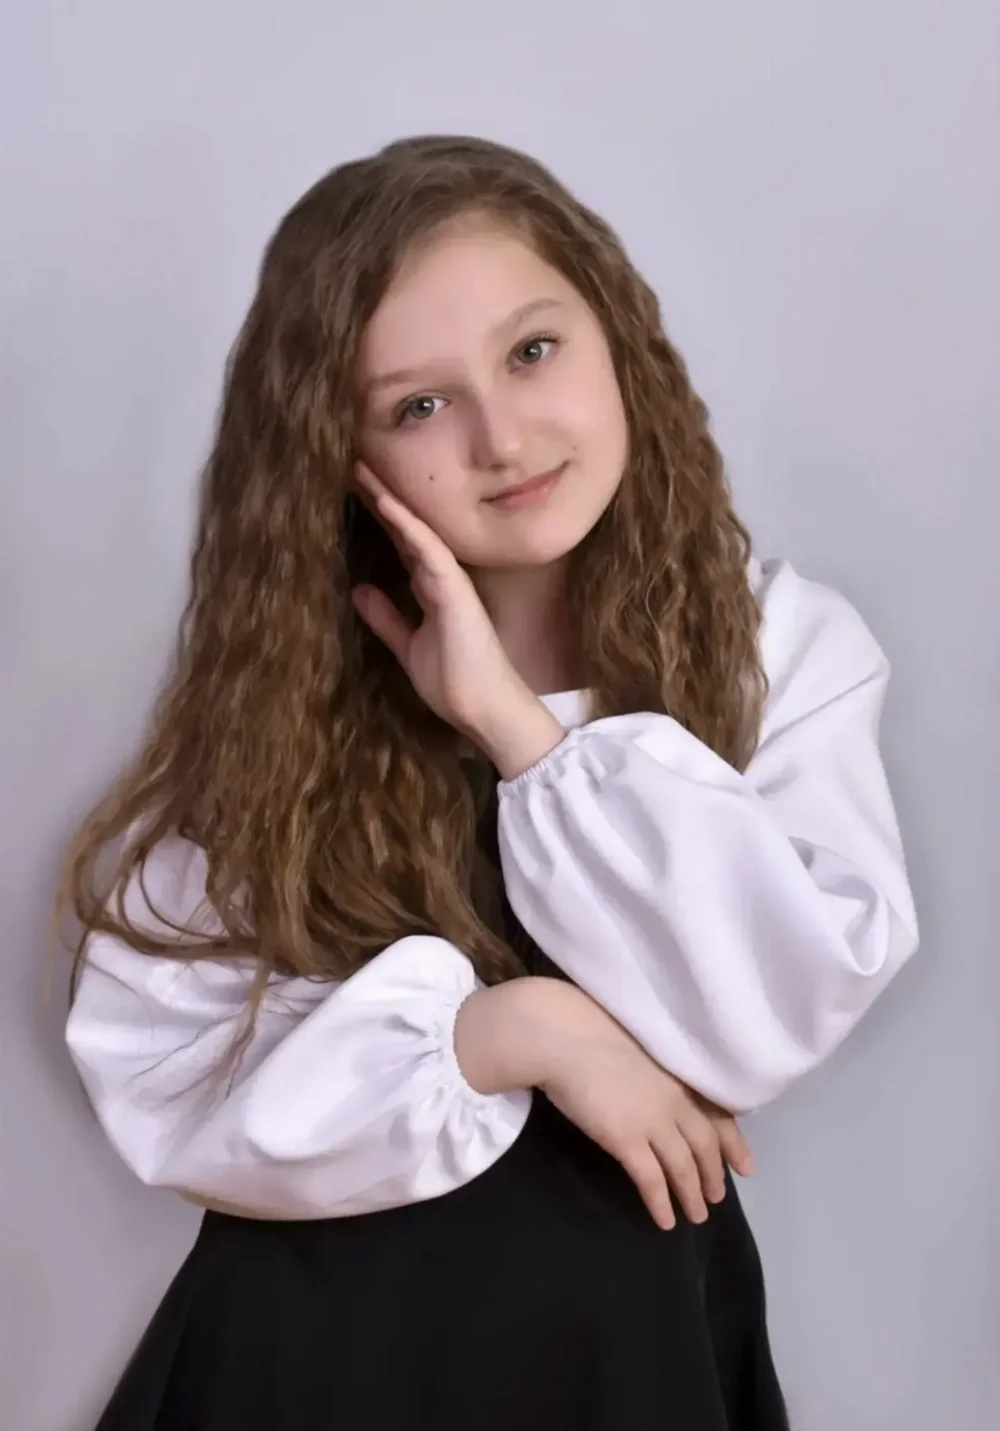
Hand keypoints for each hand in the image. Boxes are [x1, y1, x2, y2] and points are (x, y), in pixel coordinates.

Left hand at [351, 464, 564, 774]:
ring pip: (416, 530)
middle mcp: (441, 578)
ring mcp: (449, 582)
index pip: (403, 544)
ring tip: (361, 469)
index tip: (356, 489)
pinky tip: (387, 502)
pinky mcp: (454, 591)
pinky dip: (407, 525)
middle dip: (381, 498)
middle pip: (407, 529)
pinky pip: (429, 550)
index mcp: (431, 590)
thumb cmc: (454, 682)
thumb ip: (387, 618)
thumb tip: (360, 591)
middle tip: (354, 463)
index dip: (381, 517)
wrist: (483, 709)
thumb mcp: (407, 646)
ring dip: (389, 500)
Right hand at [455, 978, 752, 1229]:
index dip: (735, 1144)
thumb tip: (663, 1088)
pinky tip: (666, 1221)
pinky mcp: (626, 1140)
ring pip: (683, 1167)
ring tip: (697, 1216)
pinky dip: (661, 1203)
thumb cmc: (592, 1030)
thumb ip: (659, 1071)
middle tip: (718, 1197)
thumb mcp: (642, 1047)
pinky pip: (651, 1180)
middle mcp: (675, 1100)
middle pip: (705, 1145)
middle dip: (714, 1174)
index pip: (720, 1114)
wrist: (564, 1037)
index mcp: (680, 1073)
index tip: (746, 1167)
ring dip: (692, 1195)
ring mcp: (653, 1121)